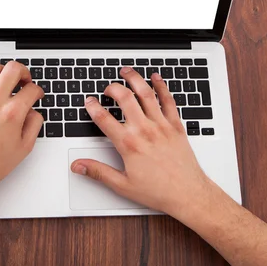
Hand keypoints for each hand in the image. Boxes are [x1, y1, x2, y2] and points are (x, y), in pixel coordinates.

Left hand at [0, 61, 43, 219]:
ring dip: (3, 74)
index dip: (38, 91)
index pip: (31, 89)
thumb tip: (34, 110)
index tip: (36, 94)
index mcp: (12, 114)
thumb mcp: (25, 147)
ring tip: (5, 83)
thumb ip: (35, 124)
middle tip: (23, 80)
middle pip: (13, 68)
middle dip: (23, 72)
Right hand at [70, 67, 215, 221]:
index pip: (104, 119)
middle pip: (125, 99)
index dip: (93, 107)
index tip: (89, 101)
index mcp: (129, 144)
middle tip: (107, 88)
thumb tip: (79, 166)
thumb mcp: (122, 185)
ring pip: (146, 94)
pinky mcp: (176, 126)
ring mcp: (161, 126)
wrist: (187, 194)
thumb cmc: (158, 191)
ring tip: (126, 71)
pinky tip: (156, 78)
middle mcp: (145, 131)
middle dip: (113, 88)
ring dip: (135, 79)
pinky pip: (168, 100)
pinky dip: (161, 87)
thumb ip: (98, 172)